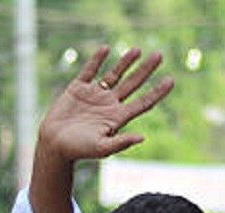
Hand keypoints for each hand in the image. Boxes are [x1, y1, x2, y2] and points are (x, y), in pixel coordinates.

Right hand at [36, 46, 173, 165]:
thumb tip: (142, 137)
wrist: (54, 144)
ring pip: (114, 74)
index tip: (170, 80)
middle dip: (146, 70)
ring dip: (126, 62)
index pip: (143, 103)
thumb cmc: (78, 150)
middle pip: (132, 84)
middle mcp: (109, 104)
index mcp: (118, 118)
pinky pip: (89, 71)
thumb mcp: (102, 148)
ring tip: (138, 50)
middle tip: (159, 55)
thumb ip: (121, 142)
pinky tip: (105, 49)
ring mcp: (95, 95)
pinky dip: (97, 60)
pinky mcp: (78, 89)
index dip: (157, 92)